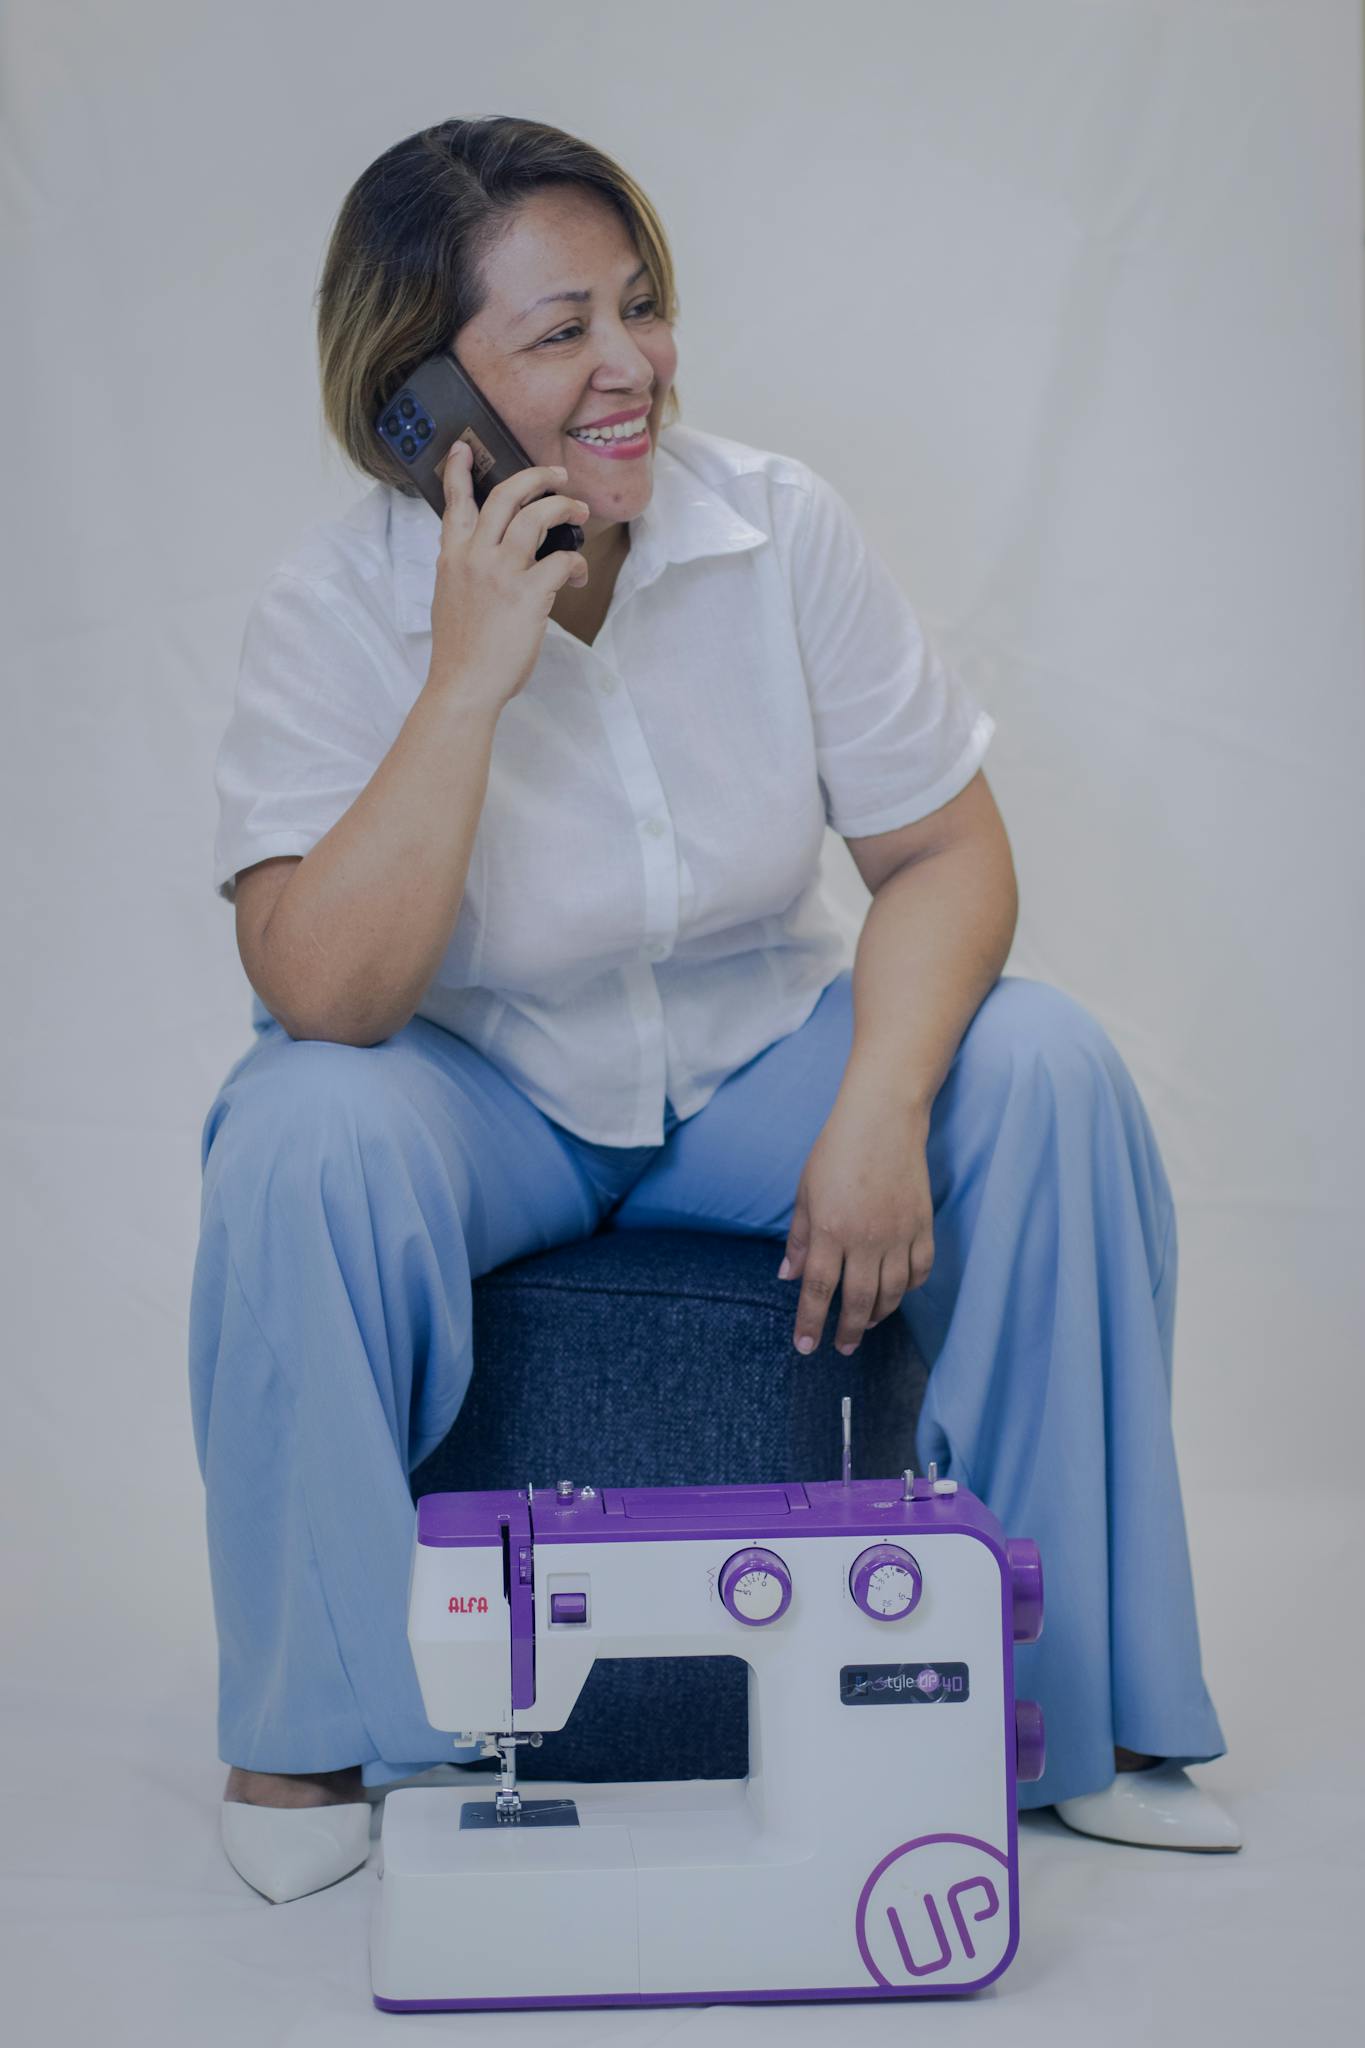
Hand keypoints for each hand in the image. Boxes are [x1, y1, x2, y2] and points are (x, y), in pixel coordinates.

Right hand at [427, 443, 589, 710]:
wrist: (463, 686)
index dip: (461, 471)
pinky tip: (577, 576)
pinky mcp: (527, 594)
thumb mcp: (451, 599)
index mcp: (452, 557)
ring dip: (564, 508)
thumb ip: (468, 572)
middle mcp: (474, 556)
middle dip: (537, 478)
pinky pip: (561, 560)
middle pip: (506, 496)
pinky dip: (575, 563)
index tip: (466, 449)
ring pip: (537, 516)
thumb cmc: (461, 652)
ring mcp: (500, 572)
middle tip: (559, 476)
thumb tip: (496, 561)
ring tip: (580, 512)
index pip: (455, 503)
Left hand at [778, 1085, 933, 1354]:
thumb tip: (788, 1276)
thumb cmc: (837, 1151)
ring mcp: (898, 1234)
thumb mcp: (805, 1192)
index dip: (811, 1322)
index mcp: (830, 1229)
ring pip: (892, 1292)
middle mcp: (865, 1238)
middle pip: (859, 1300)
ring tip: (866, 1325)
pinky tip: (896, 1293)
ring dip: (878, 1315)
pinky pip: (919, 1271)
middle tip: (842, 1348)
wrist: (883, 1120)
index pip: (819, 1288)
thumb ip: (799, 1238)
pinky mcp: (922, 1226)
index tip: (805, 1347)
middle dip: (848, 1331)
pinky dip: (908, 1289)